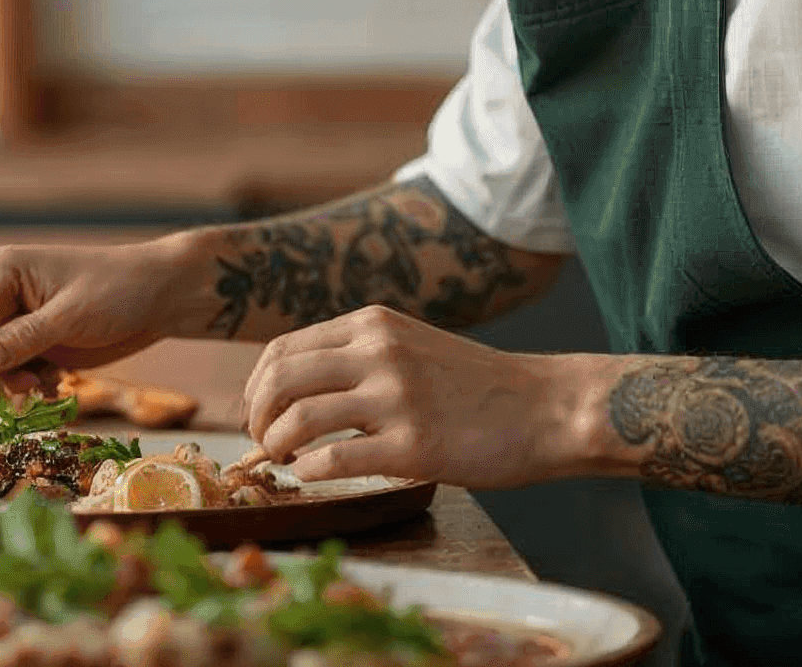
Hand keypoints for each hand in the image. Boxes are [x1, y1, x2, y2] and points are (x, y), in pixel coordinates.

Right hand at [0, 235, 204, 405]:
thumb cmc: (118, 290)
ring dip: (2, 384)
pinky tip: (49, 383)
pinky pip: (6, 372)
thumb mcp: (69, 316)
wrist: (159, 296)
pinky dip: (20, 385)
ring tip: (37, 385)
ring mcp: (13, 320)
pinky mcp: (31, 341)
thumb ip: (22, 339)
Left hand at [243, 306, 599, 489]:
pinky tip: (313, 476)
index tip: (258, 414)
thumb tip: (296, 390)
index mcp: (372, 324)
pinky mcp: (414, 445)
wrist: (546, 408)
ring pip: (297, 417)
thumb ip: (360, 356)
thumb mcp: (411, 345)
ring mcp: (396, 397)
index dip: (255, 387)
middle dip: (255, 417)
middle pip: (278, 379)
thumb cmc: (478, 386)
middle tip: (262, 443)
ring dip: (275, 446)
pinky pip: (334, 459)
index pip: (281, 349)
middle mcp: (378, 352)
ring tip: (284, 461)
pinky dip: (309, 471)